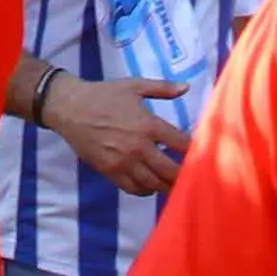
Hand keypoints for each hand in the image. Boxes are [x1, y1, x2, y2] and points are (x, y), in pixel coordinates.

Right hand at [39, 70, 185, 193]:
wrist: (70, 108)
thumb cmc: (104, 95)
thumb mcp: (134, 85)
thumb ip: (162, 88)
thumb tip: (187, 87)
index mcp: (148, 125)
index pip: (181, 144)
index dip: (196, 151)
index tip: (205, 154)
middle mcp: (139, 147)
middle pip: (171, 171)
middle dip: (185, 175)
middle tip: (194, 177)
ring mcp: (124, 163)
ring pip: (154, 184)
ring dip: (167, 185)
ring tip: (175, 183)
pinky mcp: (110, 172)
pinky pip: (134, 189)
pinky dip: (146, 190)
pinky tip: (151, 184)